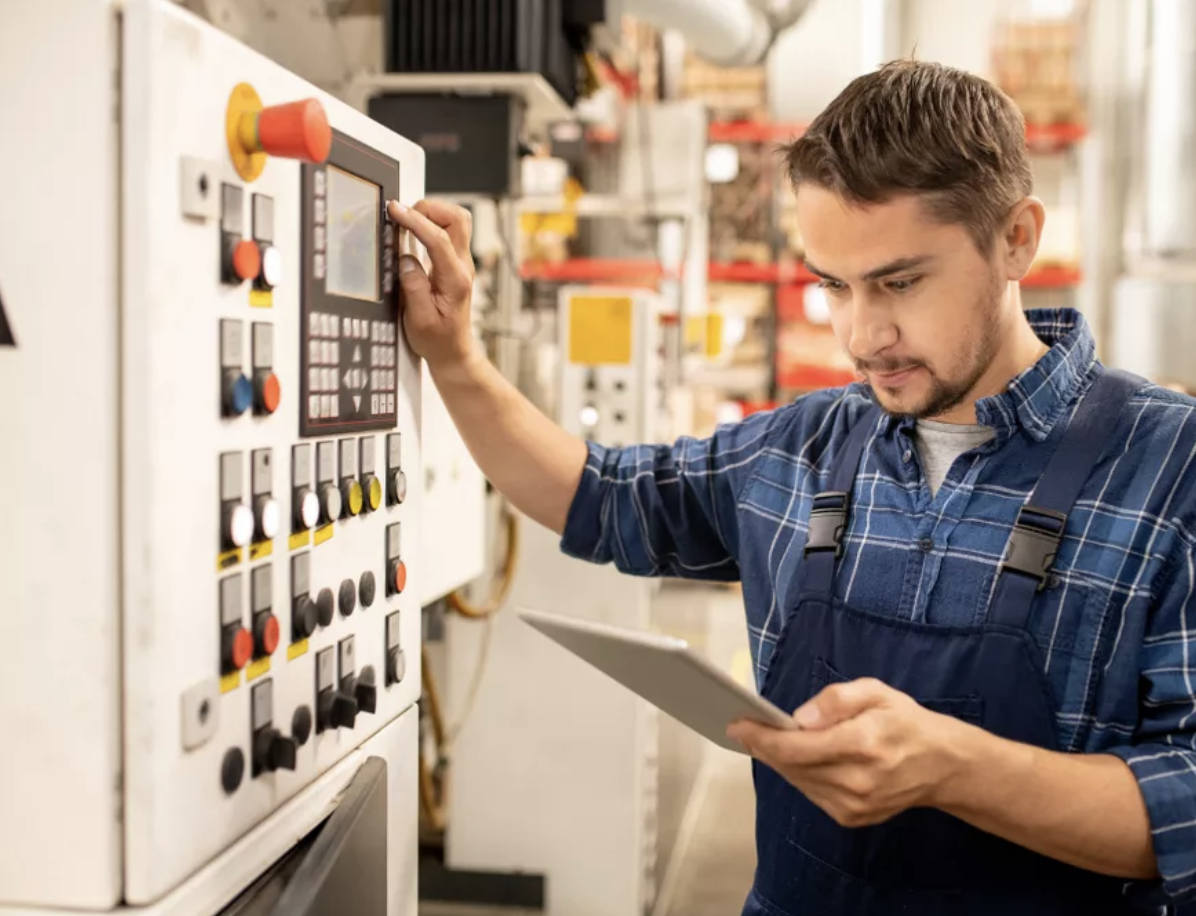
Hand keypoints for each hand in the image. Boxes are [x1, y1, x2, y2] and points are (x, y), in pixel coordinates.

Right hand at [386, 199, 476, 368]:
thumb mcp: (419, 320)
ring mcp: (461, 262)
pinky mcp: (454, 262)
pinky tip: (412, 231)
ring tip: (406, 222)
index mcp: (455, 280)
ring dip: (431, 214)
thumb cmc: (437, 339)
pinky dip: (429, 224)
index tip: (394, 211)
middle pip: (458, 218)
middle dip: (429, 209)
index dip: (415, 221)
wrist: (453, 351)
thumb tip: (405, 259)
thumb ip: (413, 287)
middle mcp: (463, 266)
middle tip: (403, 216)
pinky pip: (447, 231)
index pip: (439, 239)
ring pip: (456, 220)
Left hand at [727, 678, 967, 827]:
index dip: (761, 736)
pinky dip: (799, 774)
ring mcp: (854, 805)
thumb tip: (799, 716)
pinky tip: (796, 757)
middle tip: (744, 727)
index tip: (737, 724)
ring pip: (798, 781)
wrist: (943, 766)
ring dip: (779, 760)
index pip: (796, 745)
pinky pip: (811, 793)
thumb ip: (836, 699)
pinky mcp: (853, 818)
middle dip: (763, 746)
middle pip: (791, 765)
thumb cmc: (906, 722)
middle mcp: (856, 781)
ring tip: (765, 738)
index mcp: (862, 744)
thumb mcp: (876, 692)